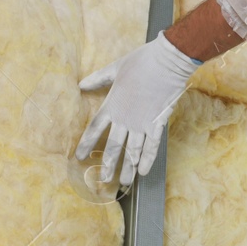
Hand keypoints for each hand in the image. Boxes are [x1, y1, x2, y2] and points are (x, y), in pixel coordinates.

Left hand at [74, 32, 200, 188]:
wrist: (167, 62)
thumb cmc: (141, 62)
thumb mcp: (115, 68)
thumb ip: (98, 79)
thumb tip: (81, 84)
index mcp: (112, 105)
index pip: (95, 129)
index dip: (86, 144)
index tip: (79, 157)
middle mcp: (125, 118)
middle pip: (113, 146)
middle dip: (107, 165)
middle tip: (103, 180)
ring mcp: (141, 123)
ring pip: (132, 151)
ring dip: (127, 168)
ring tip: (124, 183)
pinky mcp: (157, 123)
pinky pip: (152, 146)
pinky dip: (147, 159)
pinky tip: (143, 172)